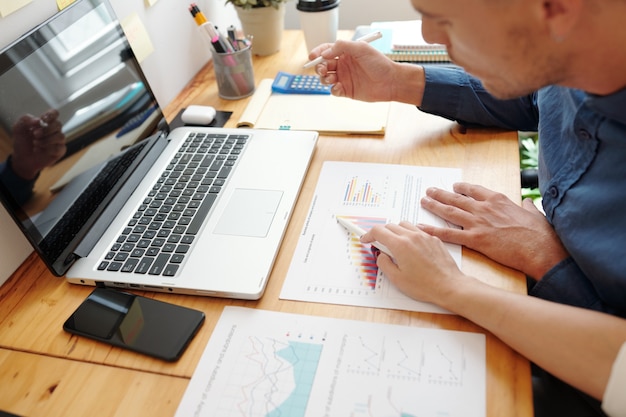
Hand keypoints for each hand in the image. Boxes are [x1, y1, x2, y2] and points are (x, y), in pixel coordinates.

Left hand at [11, 109, 65, 179]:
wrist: (22, 158)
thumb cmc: (22, 142)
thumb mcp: (18, 129)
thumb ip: (25, 120)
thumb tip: (38, 120)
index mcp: (45, 122)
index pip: (54, 113)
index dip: (51, 115)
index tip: (43, 120)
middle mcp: (54, 130)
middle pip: (58, 124)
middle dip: (46, 130)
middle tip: (35, 134)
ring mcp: (58, 141)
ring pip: (60, 136)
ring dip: (46, 140)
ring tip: (35, 143)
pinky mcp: (60, 151)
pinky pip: (59, 148)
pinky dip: (48, 149)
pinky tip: (38, 150)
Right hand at [309, 40, 399, 101]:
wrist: (391, 81)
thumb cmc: (379, 63)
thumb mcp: (361, 48)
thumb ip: (342, 46)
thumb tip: (325, 53)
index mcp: (345, 53)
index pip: (326, 51)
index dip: (318, 53)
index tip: (312, 57)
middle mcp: (343, 65)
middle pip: (323, 65)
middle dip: (319, 67)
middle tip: (323, 69)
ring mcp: (344, 78)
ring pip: (326, 79)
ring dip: (324, 78)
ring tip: (332, 78)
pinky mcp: (347, 91)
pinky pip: (334, 91)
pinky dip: (333, 89)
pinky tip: (340, 87)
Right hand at [361, 221, 467, 305]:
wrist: (449, 286)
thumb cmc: (425, 285)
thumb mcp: (397, 279)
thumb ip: (384, 264)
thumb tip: (381, 255)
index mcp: (400, 245)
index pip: (378, 231)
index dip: (368, 234)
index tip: (366, 239)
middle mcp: (412, 236)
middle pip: (390, 225)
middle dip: (381, 233)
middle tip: (379, 245)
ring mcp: (424, 236)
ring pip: (404, 224)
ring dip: (395, 231)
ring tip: (395, 245)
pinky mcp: (434, 239)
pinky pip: (418, 230)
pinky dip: (409, 234)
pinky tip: (411, 248)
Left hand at [419, 182, 568, 278]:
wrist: (539, 249)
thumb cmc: (540, 234)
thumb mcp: (535, 214)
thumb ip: (527, 207)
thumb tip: (527, 202)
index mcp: (498, 200)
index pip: (475, 190)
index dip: (462, 188)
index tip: (454, 186)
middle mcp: (484, 208)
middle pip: (457, 198)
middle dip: (441, 194)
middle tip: (430, 191)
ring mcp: (478, 223)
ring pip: (450, 212)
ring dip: (434, 206)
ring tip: (423, 201)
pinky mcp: (475, 239)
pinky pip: (449, 234)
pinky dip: (433, 231)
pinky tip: (422, 228)